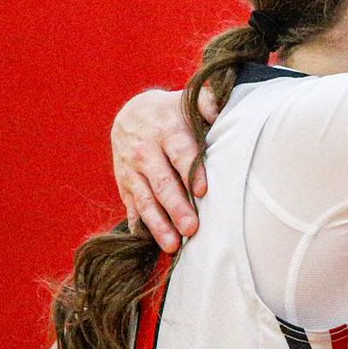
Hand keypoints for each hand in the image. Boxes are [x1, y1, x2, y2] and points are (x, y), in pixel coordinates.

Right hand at [111, 88, 220, 251]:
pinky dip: (140, 227)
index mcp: (167, 131)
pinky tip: (150, 245)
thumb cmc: (172, 113)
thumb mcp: (187, 102)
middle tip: (191, 229)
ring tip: (172, 246)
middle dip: (176, 207)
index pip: (181, 154)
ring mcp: (132, 171)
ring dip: (158, 225)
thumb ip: (208, 103)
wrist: (131, 114)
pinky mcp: (124, 185)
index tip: (203, 192)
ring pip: (144, 200)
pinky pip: (131, 207)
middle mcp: (146, 152)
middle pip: (162, 183)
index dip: (192, 173)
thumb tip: (223, 105)